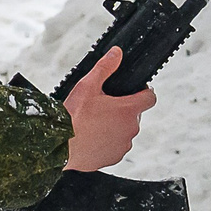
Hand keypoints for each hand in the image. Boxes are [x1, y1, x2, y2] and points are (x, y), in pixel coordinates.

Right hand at [62, 46, 156, 172]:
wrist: (60, 147)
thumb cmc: (73, 119)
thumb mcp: (87, 86)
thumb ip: (105, 67)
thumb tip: (116, 54)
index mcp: (128, 110)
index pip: (150, 98)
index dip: (143, 92)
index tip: (135, 91)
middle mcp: (131, 129)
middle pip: (134, 114)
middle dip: (122, 109)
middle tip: (103, 107)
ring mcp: (124, 145)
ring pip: (125, 130)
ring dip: (116, 126)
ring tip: (95, 123)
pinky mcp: (115, 157)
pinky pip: (117, 145)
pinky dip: (108, 141)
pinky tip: (93, 137)